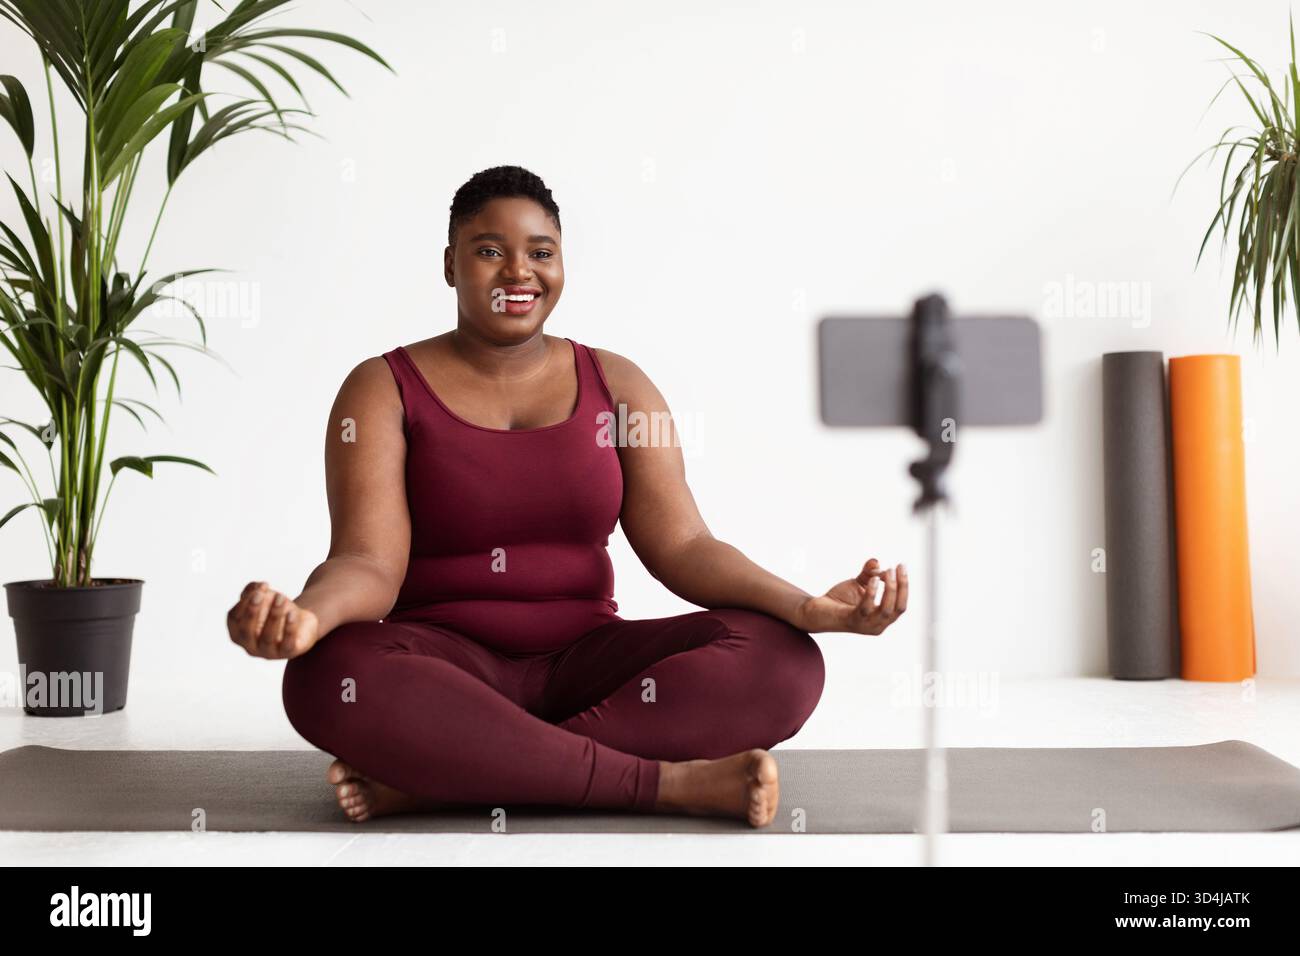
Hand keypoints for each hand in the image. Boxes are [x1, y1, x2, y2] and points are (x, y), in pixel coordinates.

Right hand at [227, 581, 320, 659]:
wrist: (302, 622)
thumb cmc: (275, 610)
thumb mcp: (263, 597)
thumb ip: (254, 589)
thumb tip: (257, 587)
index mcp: (238, 632)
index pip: (233, 618)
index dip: (244, 601)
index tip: (262, 586)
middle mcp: (250, 646)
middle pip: (245, 632)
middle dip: (251, 612)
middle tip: (260, 594)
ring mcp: (268, 652)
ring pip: (267, 637)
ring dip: (273, 616)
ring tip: (281, 598)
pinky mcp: (288, 652)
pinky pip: (287, 644)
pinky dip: (289, 628)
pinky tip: (292, 614)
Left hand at [793, 558, 907, 634]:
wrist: (816, 611)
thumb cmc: (840, 600)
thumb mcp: (858, 584)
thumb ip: (869, 573)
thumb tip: (876, 561)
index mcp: (882, 619)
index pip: (901, 605)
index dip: (904, 586)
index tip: (902, 566)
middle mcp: (877, 626)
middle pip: (898, 608)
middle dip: (901, 586)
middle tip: (896, 567)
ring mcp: (866, 626)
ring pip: (886, 609)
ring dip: (889, 589)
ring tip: (887, 571)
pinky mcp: (852, 621)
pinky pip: (866, 608)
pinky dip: (872, 593)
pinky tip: (873, 579)